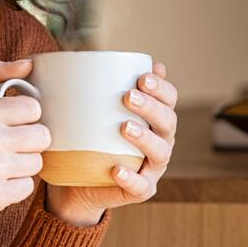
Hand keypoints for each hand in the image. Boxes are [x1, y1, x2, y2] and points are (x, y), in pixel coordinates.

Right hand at [0, 59, 51, 246]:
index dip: (24, 118)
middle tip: (6, 149)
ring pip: (37, 163)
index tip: (9, 126)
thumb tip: (28, 63)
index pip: (33, 108)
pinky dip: (15, 189)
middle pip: (42, 136)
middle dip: (28, 144)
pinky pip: (28, 187)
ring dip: (22, 167)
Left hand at [44, 62, 177, 223]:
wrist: (78, 181)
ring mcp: (152, 168)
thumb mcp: (91, 110)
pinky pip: (141, 186)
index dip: (162, 88)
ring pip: (160, 153)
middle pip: (168, 122)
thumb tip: (91, 57)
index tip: (142, 77)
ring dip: (145, 139)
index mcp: (154, 118)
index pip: (169, 99)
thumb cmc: (89, 137)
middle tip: (128, 97)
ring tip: (125, 127)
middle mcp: (160, 141)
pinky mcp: (140, 190)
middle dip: (152, 107)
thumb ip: (97, 86)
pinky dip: (131, 178)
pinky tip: (117, 169)